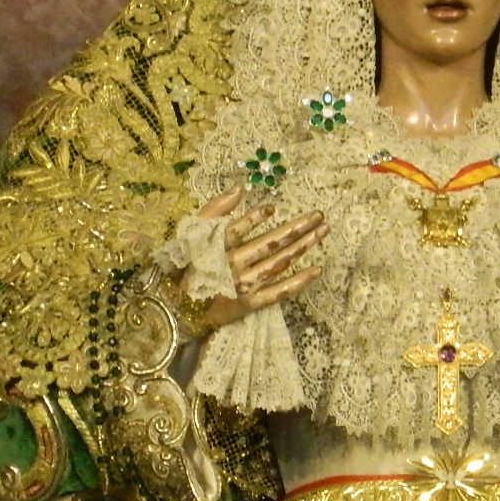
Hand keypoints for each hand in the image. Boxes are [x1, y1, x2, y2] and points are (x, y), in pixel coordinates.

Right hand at [180, 188, 326, 332]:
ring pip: (278, 264)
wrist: (177, 311)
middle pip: (269, 244)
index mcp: (217, 248)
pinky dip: (298, 282)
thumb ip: (213, 211)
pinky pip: (278, 292)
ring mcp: (244, 286)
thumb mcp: (191, 235)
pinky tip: (317, 270)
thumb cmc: (186, 269)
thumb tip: (238, 189)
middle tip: (319, 215)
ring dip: (302, 247)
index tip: (272, 208)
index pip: (237, 230)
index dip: (254, 219)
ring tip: (322, 232)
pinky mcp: (250, 304)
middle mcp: (233, 266)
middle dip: (296, 228)